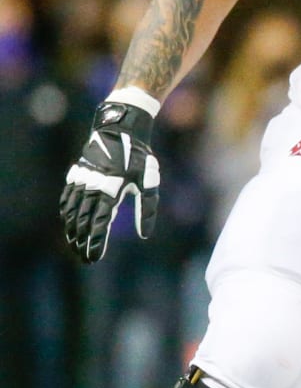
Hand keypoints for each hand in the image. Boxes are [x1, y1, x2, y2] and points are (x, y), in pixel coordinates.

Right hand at [60, 100, 159, 262]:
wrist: (119, 129)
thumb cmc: (138, 157)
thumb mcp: (148, 182)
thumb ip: (146, 209)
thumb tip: (145, 234)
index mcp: (110, 190)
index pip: (100, 224)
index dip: (96, 242)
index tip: (94, 257)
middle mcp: (92, 187)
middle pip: (83, 222)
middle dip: (83, 241)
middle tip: (85, 258)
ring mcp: (82, 180)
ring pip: (72, 212)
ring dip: (72, 230)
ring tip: (75, 245)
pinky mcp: (77, 174)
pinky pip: (67, 198)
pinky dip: (67, 213)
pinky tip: (68, 223)